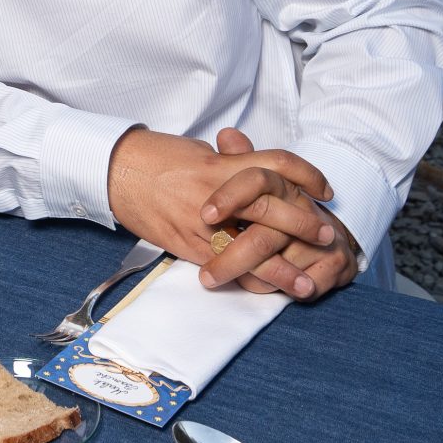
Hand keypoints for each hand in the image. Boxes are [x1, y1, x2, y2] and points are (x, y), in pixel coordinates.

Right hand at [105, 126, 336, 296]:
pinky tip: (265, 290)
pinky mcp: (185, 245)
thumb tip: (262, 172)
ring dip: (280, 270)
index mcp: (222, 164)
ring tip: (306, 285)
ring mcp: (199, 222)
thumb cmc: (157, 156)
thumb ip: (233, 162)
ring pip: (248, 249)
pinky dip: (247, 281)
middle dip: (302, 225)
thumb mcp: (201, 151)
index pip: (276, 165)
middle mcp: (215, 193)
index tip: (325, 189)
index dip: (306, 175)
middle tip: (326, 237)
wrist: (116, 170)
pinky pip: (222, 267)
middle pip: (270, 209)